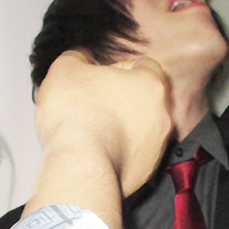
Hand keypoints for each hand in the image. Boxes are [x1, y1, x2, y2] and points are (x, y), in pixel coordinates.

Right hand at [35, 50, 172, 196]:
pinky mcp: (146, 172)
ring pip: (140, 128)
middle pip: (144, 98)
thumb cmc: (76, 113)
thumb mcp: (65, 68)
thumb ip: (78, 56)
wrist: (81, 167)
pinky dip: (118, 151)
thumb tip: (82, 58)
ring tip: (91, 130)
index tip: (98, 77)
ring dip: (121, 126)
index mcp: (150, 84)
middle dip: (122, 98)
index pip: (144, 65)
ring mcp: (157, 146)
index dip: (119, 67)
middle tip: (93, 102)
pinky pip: (132, 154)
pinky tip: (95, 151)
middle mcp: (162, 114)